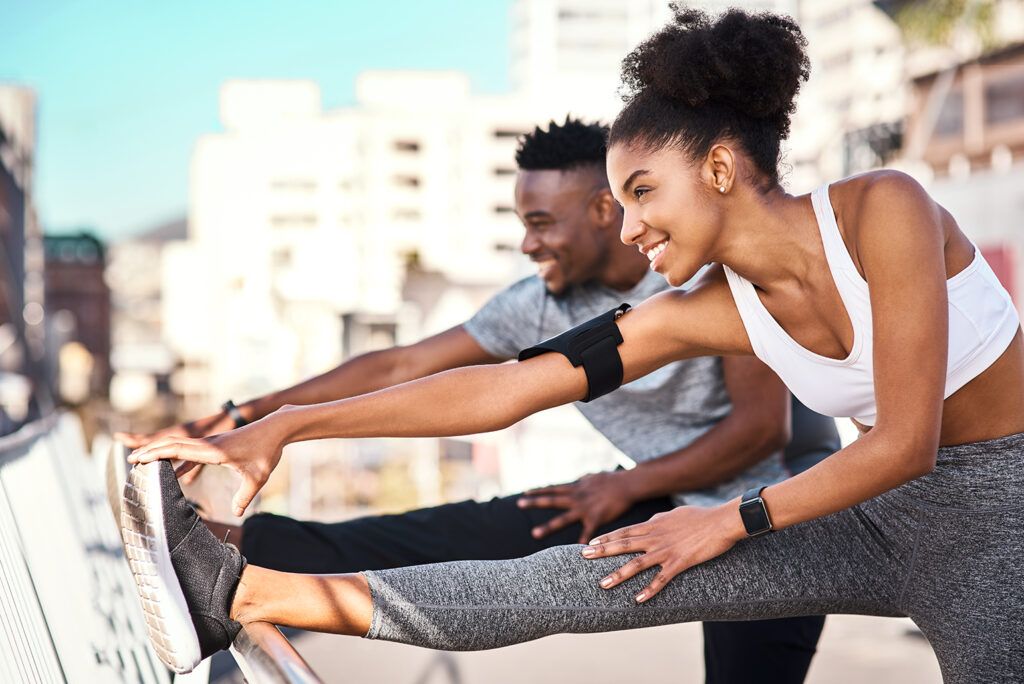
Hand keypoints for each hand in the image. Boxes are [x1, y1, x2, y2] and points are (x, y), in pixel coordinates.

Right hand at [126, 416, 286, 516]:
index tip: (138, 458)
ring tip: (144, 462)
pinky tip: (177, 474)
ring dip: (163, 453)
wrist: (277, 429)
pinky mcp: (218, 447)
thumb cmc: (267, 451)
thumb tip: (238, 514)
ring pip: (181, 447)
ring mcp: (212, 444)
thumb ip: (245, 497)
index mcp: (213, 450)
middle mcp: (209, 444)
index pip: (178, 450)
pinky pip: (194, 453)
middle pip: (173, 445)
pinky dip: (181, 461)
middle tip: (130, 459)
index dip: (156, 454)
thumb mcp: (258, 478)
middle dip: (151, 451)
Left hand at [516, 470, 637, 543]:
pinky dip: (581, 542)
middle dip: (535, 502)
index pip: (553, 489)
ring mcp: (585, 509)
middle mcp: (577, 498)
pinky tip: (575, 553)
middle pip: (552, 500)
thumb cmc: (613, 480)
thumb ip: (584, 480)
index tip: (524, 493)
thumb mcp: (594, 477)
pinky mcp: (596, 518)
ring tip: (534, 534)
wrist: (628, 484)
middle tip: (519, 504)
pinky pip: (586, 532)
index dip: (538, 491)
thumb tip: (581, 478)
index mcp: (576, 489)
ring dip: (548, 527)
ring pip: (562, 519)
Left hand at [580, 504, 744, 602]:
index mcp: (654, 524)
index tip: (590, 542)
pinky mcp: (680, 562)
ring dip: (619, 575)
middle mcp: (655, 537)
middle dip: (602, 551)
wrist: (722, 521)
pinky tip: (638, 600)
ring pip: (637, 564)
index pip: (624, 531)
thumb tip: (650, 519)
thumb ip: (659, 518)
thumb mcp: (674, 514)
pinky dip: (649, 590)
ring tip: (603, 584)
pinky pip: (661, 579)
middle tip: (584, 556)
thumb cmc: (700, 517)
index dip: (606, 537)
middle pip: (623, 544)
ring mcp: (666, 550)